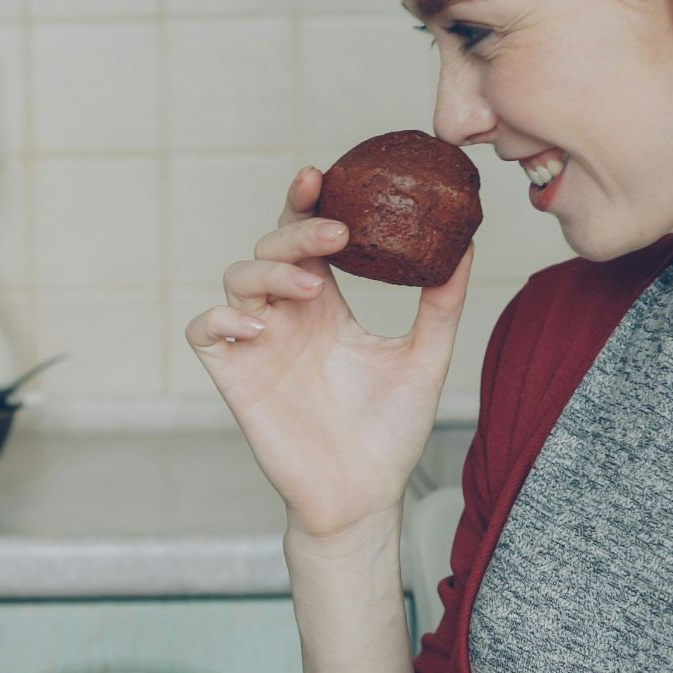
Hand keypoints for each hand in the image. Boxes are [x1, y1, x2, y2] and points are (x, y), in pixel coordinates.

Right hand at [184, 166, 472, 541]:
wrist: (363, 496)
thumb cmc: (390, 433)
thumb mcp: (425, 359)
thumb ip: (442, 304)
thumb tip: (466, 245)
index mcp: (326, 306)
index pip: (307, 238)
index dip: (305, 203)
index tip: (322, 176)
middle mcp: (287, 317)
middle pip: (271, 247)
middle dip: (295, 230)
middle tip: (334, 233)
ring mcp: (257, 344)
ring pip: (235, 278)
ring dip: (268, 270)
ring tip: (309, 287)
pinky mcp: (235, 377)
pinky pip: (206, 330)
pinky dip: (223, 317)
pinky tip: (260, 326)